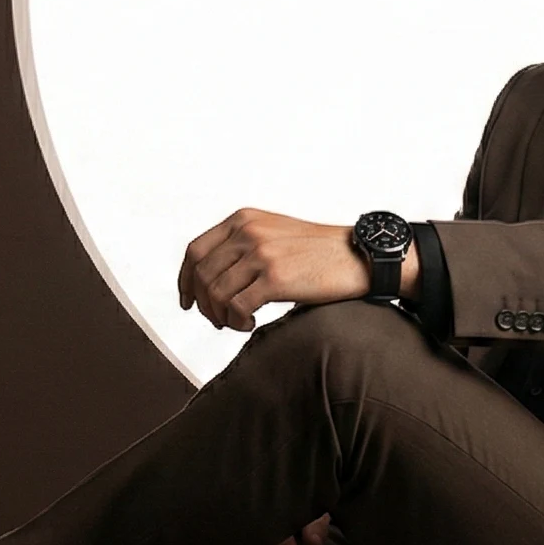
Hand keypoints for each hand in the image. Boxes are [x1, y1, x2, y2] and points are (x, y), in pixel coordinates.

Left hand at [178, 209, 365, 332]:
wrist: (358, 256)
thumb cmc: (320, 251)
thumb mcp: (274, 233)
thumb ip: (243, 245)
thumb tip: (212, 278)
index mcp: (243, 219)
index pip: (195, 251)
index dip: (185, 280)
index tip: (187, 301)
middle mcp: (247, 232)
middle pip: (201, 275)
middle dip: (204, 305)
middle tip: (217, 321)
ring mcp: (260, 254)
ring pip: (215, 294)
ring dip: (220, 317)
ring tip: (238, 323)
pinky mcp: (274, 278)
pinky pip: (236, 307)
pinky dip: (237, 322)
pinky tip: (249, 325)